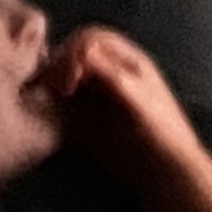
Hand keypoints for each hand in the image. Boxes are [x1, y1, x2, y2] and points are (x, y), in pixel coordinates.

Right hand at [46, 26, 203, 180]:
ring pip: (61, 76)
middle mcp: (107, 73)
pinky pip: (58, 102)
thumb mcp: (135, 97)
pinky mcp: (83, 118)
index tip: (71, 78)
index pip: (91, 39)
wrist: (164, 173)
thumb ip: (109, 71)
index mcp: (126, 60)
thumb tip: (79, 48)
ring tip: (47, 98)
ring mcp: (94, 95)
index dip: (75, 51)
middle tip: (57, 89)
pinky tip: (47, 111)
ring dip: (50, 82)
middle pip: (71, 54)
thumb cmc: (160, 133)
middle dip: (59, 65)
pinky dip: (48, 102)